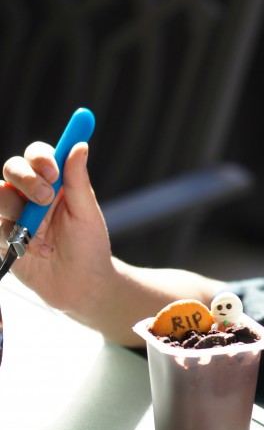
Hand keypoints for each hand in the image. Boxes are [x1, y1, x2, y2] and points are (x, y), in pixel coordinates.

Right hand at [1, 141, 115, 315]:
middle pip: (12, 169)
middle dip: (26, 179)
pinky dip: (17, 240)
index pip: (38, 156)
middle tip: (45, 198)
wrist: (81, 285)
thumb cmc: (89, 246)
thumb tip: (80, 144)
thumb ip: (78, 180)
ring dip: (20, 214)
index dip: (40, 157)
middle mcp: (30, 195)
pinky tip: (40, 252)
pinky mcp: (1, 238)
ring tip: (44, 235)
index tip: (53, 170)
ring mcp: (13, 216)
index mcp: (54, 184)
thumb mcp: (87, 213)